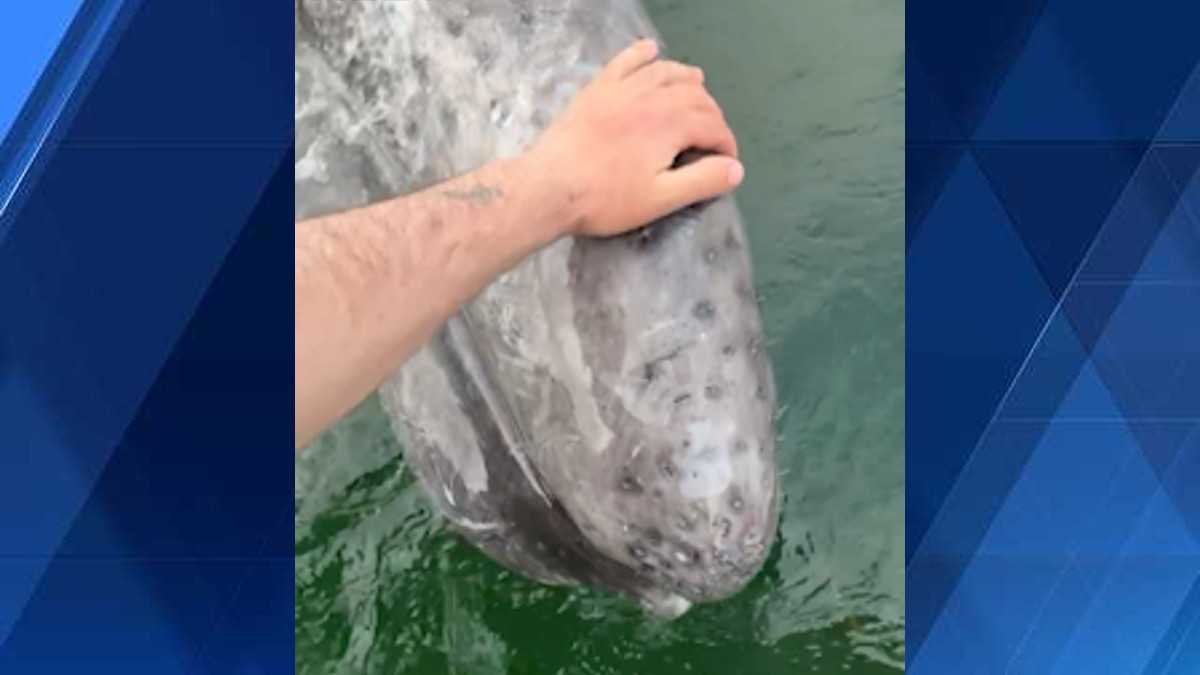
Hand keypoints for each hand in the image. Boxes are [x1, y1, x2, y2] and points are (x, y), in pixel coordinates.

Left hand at [528, 39, 743, 238]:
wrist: (549, 186)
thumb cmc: (605, 198)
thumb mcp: (661, 198)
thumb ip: (702, 181)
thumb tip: (735, 169)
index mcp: (670, 123)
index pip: (712, 126)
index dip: (726, 144)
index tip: (726, 164)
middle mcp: (651, 96)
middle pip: (694, 96)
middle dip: (712, 115)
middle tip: (713, 137)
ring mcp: (622, 89)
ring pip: (665, 72)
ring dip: (687, 80)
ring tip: (699, 88)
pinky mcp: (597, 89)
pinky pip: (625, 61)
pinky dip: (642, 54)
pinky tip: (650, 50)